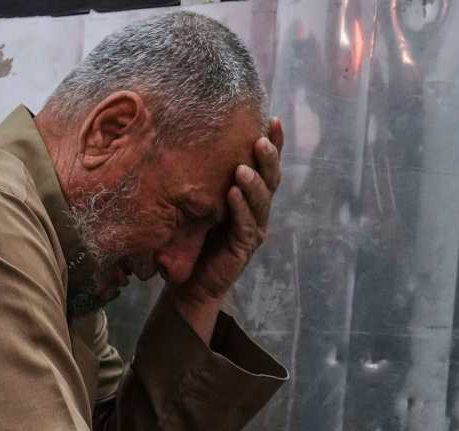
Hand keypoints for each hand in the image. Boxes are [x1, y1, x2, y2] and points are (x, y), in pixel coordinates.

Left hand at [170, 116, 281, 316]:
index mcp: (249, 196)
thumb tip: (185, 139)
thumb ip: (202, 180)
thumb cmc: (192, 239)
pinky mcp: (243, 248)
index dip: (274, 144)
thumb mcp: (197, 204)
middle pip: (271, 179)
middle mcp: (257, 210)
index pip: (265, 165)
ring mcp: (253, 229)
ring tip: (243, 168)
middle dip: (269, 158)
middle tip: (261, 140)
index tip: (273, 118)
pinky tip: (232, 194)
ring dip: (253, 183)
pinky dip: (240, 208)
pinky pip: (245, 225)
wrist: (189, 284)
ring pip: (261, 201)